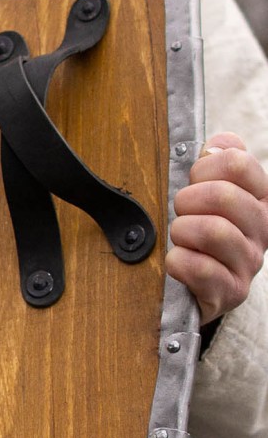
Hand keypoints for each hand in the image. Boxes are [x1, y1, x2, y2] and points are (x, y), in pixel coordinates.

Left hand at [166, 132, 267, 324]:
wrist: (198, 287)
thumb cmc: (200, 234)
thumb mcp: (208, 194)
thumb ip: (216, 163)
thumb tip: (216, 146)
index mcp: (260, 197)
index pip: (238, 163)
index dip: (204, 168)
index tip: (193, 181)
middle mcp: (263, 228)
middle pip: (224, 196)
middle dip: (188, 200)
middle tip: (180, 212)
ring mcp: (249, 262)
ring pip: (214, 231)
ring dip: (182, 230)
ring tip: (179, 237)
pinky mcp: (231, 291)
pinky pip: (202, 269)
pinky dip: (179, 261)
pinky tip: (178, 261)